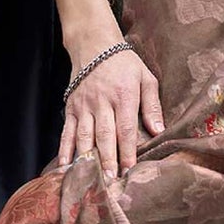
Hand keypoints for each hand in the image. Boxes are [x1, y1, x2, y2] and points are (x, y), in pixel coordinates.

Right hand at [57, 40, 163, 176]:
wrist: (94, 43)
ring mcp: (84, 106)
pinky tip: (66, 165)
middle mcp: (102, 102)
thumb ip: (152, 105)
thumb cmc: (125, 63)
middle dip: (107, 159)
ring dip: (88, 158)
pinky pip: (67, 131)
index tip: (130, 170)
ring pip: (84, 135)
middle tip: (110, 180)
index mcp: (124, 96)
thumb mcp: (146, 78)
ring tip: (91, 177)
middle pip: (105, 135)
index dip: (128, 151)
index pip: (126, 129)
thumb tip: (158, 131)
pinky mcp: (71, 107)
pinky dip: (65, 149)